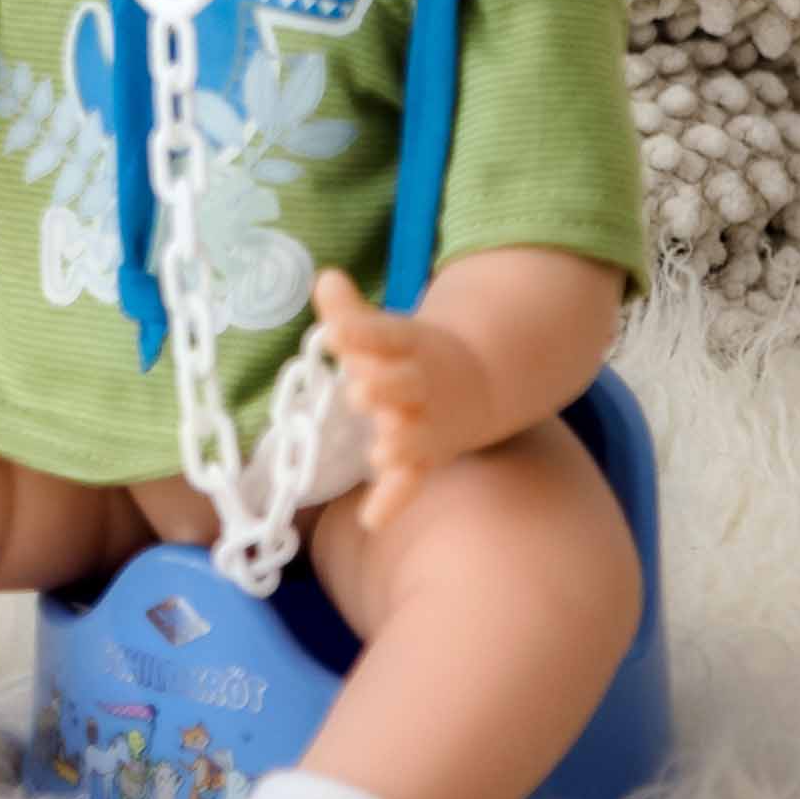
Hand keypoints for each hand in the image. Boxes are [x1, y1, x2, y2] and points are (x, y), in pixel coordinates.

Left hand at [310, 267, 491, 527]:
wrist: (474, 384)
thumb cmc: (406, 354)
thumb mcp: (385, 329)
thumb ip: (349, 311)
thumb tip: (325, 277)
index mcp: (410, 346)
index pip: (385, 335)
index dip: (361, 333)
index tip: (335, 332)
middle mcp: (420, 385)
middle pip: (404, 385)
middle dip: (384, 388)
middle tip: (359, 391)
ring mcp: (426, 425)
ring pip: (415, 437)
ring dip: (400, 443)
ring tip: (380, 452)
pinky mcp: (424, 458)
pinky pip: (410, 482)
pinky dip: (392, 501)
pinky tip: (370, 520)